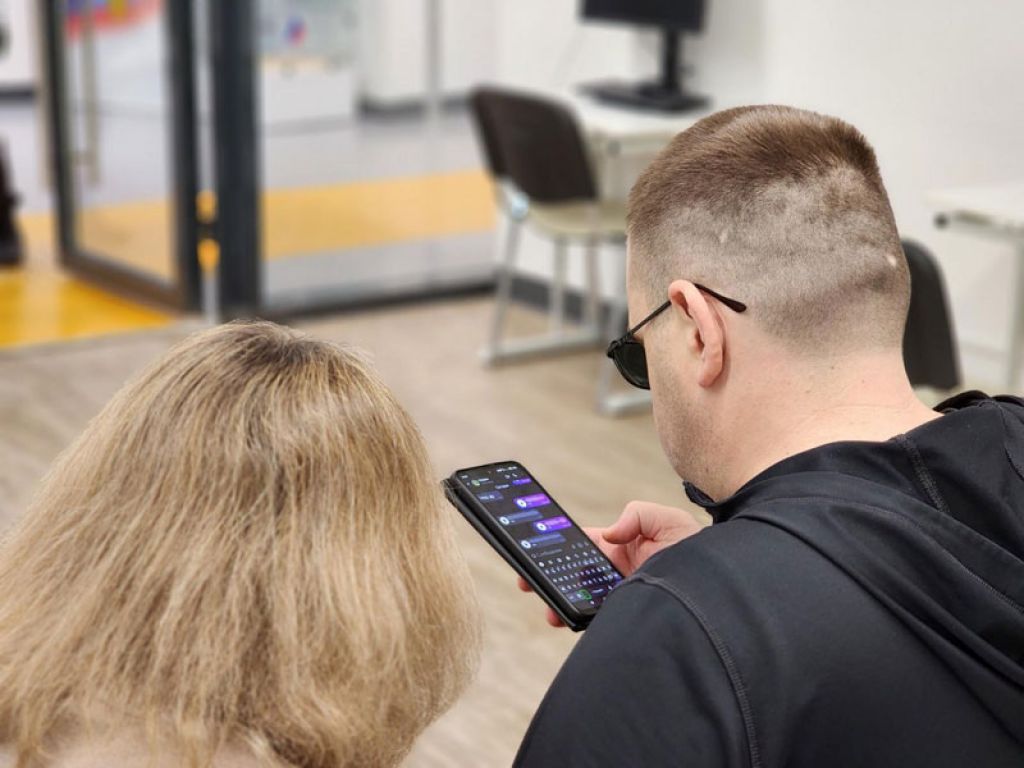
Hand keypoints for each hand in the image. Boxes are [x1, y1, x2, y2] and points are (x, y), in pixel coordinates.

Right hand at [518, 501, 703, 627]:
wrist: (725, 586)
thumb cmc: (700, 551)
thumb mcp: (668, 520)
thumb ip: (637, 515)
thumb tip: (609, 535)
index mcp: (623, 546)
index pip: (585, 544)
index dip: (560, 545)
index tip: (536, 548)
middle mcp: (619, 572)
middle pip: (575, 575)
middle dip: (549, 577)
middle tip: (526, 582)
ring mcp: (623, 596)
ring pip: (583, 600)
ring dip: (561, 602)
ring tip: (548, 609)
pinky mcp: (630, 614)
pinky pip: (600, 618)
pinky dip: (582, 619)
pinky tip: (571, 620)